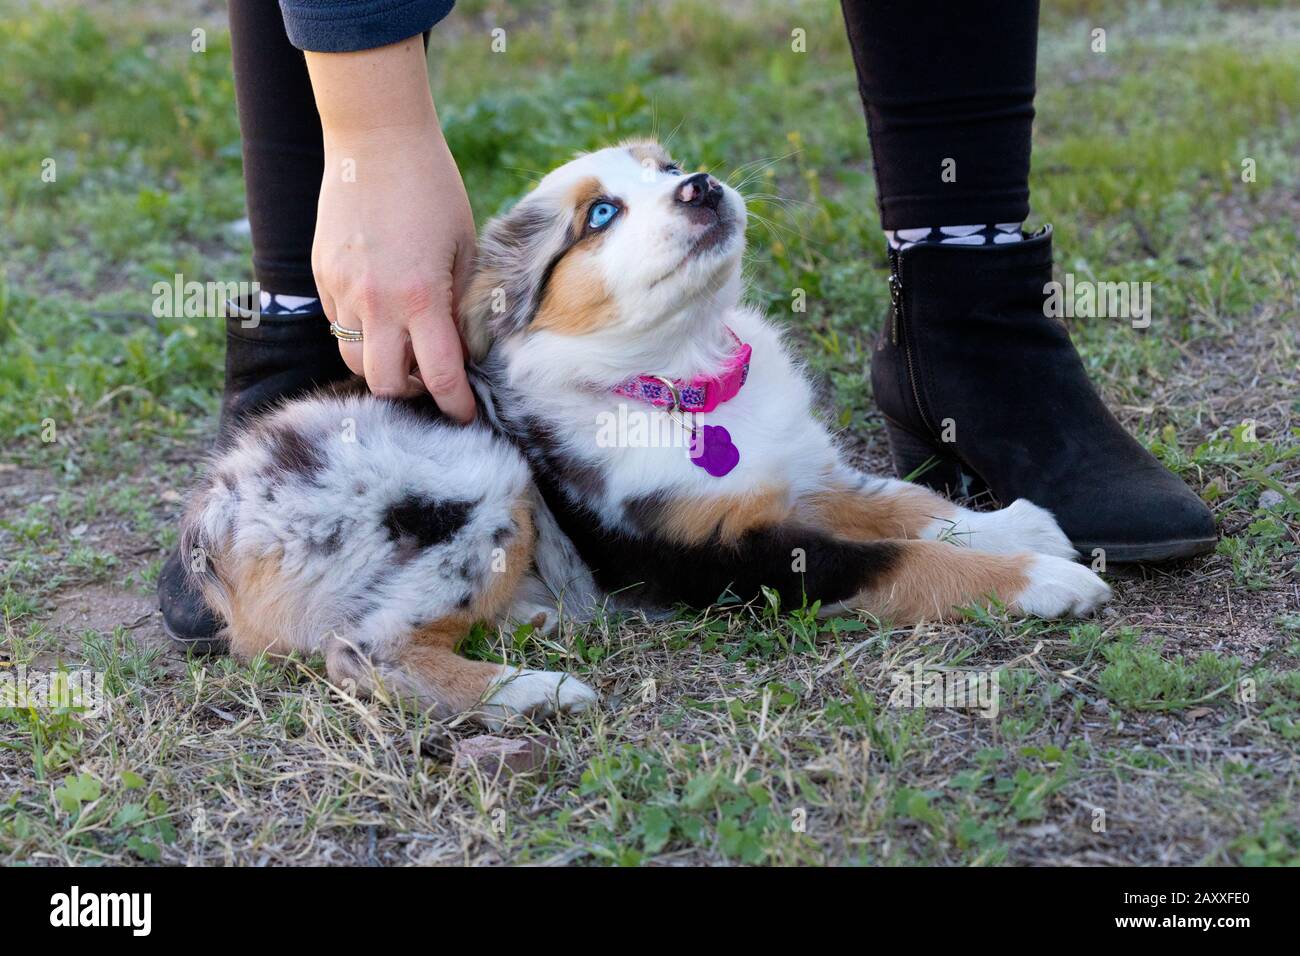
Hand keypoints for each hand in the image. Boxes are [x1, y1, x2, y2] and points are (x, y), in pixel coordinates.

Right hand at [306, 38, 476, 421]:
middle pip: (384, 384)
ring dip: (382, 364)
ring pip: (354, 359)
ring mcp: (341, 289)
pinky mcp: (320, 274)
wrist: (376, 139)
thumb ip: (463, 305)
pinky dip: (360, 331)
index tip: (465, 415)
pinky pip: (338, 324)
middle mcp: (375, 301)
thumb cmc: (434, 190)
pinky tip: (381, 308)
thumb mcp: (466, 248)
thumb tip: (465, 352)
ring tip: (406, 344)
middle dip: (410, 391)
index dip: (455, 405)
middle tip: (431, 375)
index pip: (439, 376)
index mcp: (421, 297)